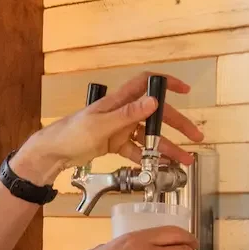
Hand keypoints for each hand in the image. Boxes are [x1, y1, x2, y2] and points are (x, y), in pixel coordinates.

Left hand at [11, 73, 204, 184]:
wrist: (53, 152)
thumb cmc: (71, 133)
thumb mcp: (101, 124)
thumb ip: (128, 114)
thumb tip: (153, 101)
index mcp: (118, 101)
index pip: (145, 83)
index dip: (166, 83)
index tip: (185, 90)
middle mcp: (122, 112)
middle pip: (155, 114)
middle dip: (176, 125)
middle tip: (195, 136)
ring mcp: (119, 129)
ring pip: (149, 137)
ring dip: (166, 148)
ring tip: (184, 160)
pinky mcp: (115, 144)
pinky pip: (137, 150)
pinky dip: (148, 158)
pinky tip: (161, 166)